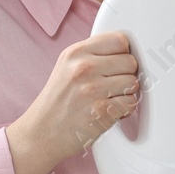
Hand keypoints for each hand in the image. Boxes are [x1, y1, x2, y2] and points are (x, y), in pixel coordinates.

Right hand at [9, 31, 138, 173]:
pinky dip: (124, 110)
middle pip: (130, 62)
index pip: (119, 40)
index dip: (123, 53)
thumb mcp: (66, 67)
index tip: (118, 64)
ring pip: (133, 83)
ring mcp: (92, 89)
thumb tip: (125, 50)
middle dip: (126, 75)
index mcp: (75, 52)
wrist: (41, 134)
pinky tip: (109, 111)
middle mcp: (83, 67)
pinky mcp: (101, 110)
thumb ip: (93, 55)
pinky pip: (131, 103)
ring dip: (126, 94)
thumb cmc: (57, 103)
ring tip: (108, 99)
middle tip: (111, 86)